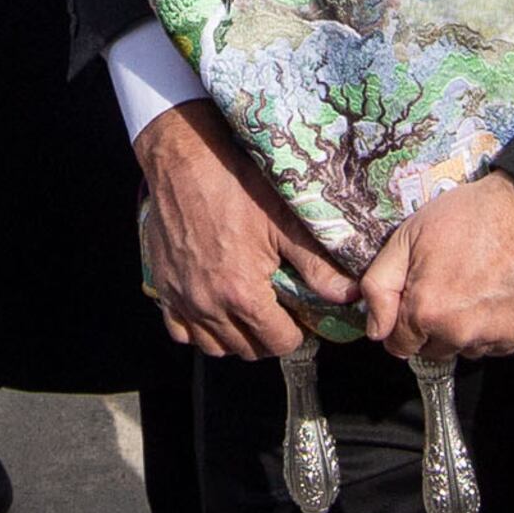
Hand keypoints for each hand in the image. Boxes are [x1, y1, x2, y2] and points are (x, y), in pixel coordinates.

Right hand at [135, 100, 357, 358]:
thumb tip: (350, 295)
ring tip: (250, 314)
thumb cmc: (237, 186)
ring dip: (235, 339)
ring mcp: (182, 299)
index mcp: (242, 293)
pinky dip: (198, 330)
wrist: (184, 162)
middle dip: (269, 338)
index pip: (278, 343)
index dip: (296, 334)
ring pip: (213, 346)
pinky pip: (180, 331)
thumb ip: (317, 266)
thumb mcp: (284, 223)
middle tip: (279, 314)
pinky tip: (214, 310)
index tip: (300, 318)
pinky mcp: (163, 289)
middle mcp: (209, 305)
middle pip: (247, 350)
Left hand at [355, 171, 513, 363]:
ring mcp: (489, 337)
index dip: (400, 323)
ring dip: (459, 330)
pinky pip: (490, 346)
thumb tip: (375, 328)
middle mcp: (457, 333)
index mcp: (425, 311)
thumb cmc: (468, 216)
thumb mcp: (407, 236)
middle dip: (430, 328)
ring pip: (461, 349)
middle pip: (430, 351)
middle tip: (444, 288)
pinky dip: (487, 329)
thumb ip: (379, 285)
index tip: (413, 300)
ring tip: (470, 289)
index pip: (398, 345)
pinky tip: (491, 296)